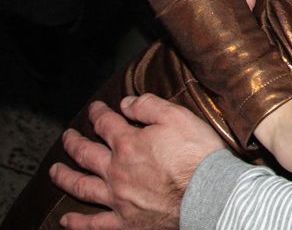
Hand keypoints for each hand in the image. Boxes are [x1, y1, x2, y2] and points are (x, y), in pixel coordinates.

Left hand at [49, 95, 224, 229]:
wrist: (209, 194)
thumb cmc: (198, 154)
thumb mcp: (178, 117)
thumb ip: (149, 106)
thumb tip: (126, 102)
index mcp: (128, 143)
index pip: (106, 123)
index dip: (98, 113)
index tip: (95, 108)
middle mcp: (116, 170)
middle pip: (86, 154)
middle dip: (74, 143)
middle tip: (67, 137)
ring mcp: (118, 198)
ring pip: (82, 186)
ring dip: (65, 177)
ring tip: (54, 172)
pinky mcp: (125, 222)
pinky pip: (94, 224)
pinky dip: (77, 222)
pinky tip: (65, 220)